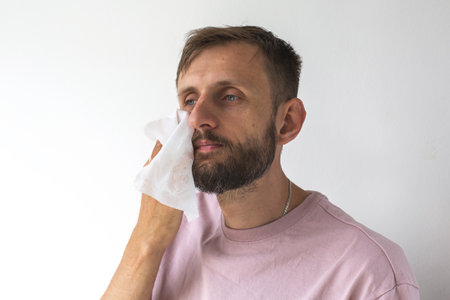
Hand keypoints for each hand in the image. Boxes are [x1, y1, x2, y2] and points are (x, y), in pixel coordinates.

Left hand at [102, 140, 182, 299]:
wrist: (150, 238)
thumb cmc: (161, 219)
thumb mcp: (173, 192)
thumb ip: (178, 171)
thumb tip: (184, 151)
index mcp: (152, 169)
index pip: (163, 143)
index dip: (174, 132)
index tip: (186, 124)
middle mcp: (150, 172)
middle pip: (165, 149)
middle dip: (177, 139)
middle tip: (192, 133)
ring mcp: (153, 180)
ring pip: (166, 159)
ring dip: (177, 152)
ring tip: (192, 146)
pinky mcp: (157, 189)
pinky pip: (167, 170)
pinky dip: (176, 164)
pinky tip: (187, 166)